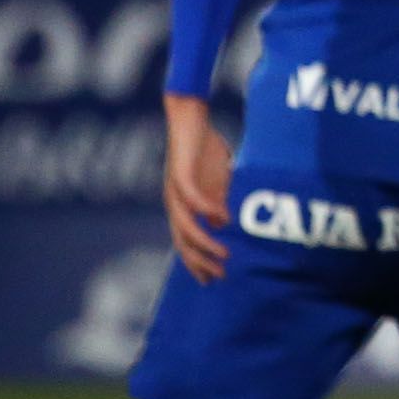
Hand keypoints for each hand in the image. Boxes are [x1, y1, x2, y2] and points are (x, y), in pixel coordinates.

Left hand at [163, 92, 233, 282]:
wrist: (189, 119)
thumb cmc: (204, 148)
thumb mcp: (217, 179)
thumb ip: (219, 200)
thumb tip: (224, 223)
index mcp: (183, 207)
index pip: (186, 243)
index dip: (197, 262)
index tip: (212, 280)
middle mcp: (175, 204)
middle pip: (183, 242)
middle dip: (200, 261)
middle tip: (219, 276)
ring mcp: (175, 191)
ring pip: (186, 226)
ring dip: (204, 242)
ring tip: (224, 254)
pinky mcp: (180, 175)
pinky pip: (191, 198)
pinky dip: (206, 209)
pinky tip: (223, 217)